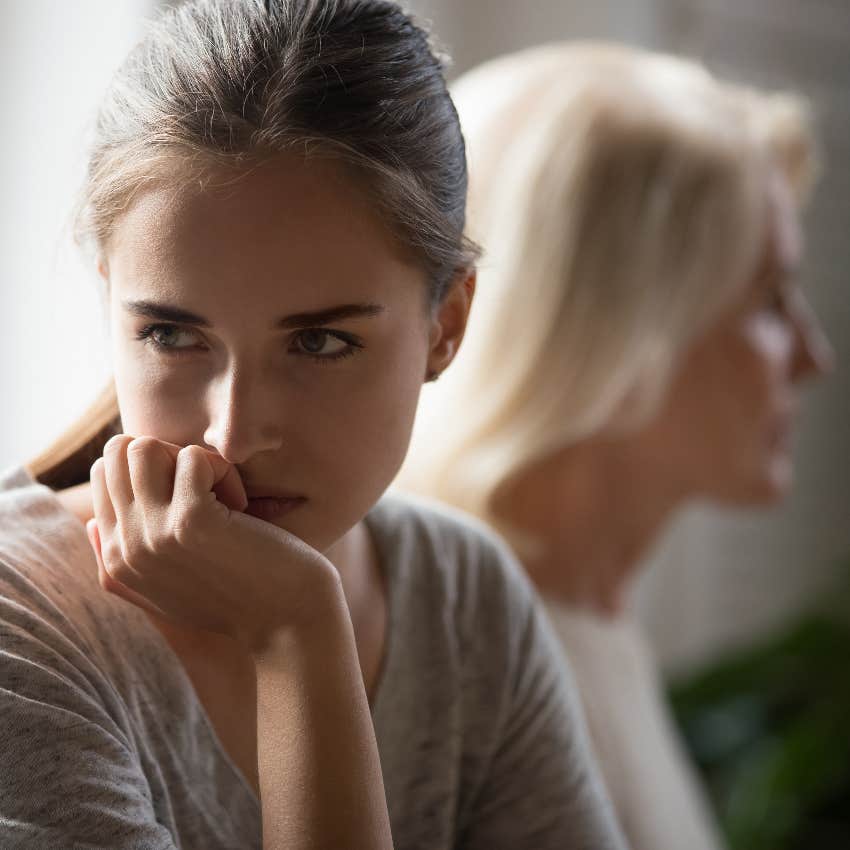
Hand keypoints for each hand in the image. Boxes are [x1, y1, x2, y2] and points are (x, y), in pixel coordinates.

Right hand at [87, 435, 340, 650]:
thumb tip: (90, 522)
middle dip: (168, 456)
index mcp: (115, 559)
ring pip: (145, 447)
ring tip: (221, 495)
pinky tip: (241, 507)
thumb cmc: (237, 603)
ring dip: (192, 460)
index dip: (154, 468)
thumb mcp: (165, 592)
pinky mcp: (191, 521)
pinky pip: (194, 458)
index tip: (191, 500)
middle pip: (119, 453)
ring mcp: (154, 533)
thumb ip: (122, 562)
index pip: (104, 474)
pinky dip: (224, 471)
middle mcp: (125, 547)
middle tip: (206, 491)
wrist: (286, 626)